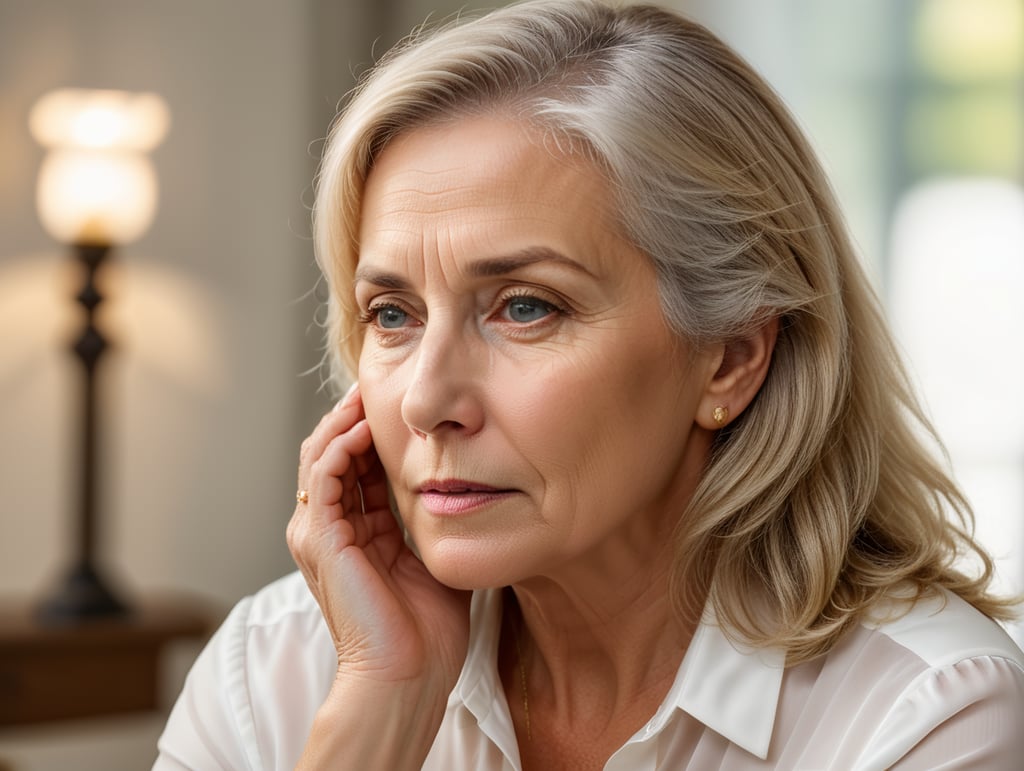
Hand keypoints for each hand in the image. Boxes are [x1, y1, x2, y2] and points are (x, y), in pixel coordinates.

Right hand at [287, 384, 471, 694]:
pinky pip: (324, 475)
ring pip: (321, 454)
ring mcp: (318, 532)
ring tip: (369, 394)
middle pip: (332, 452)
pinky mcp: (319, 538)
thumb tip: (467, 484)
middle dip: (354, 415)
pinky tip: (365, 427)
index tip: (401, 403)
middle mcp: (329, 529)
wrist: (407, 675)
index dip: (375, 431)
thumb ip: (437, 518)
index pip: (357, 466)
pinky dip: (340, 445)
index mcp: (355, 533)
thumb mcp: (435, 554)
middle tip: (379, 385)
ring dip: (343, 420)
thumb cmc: (427, 628)